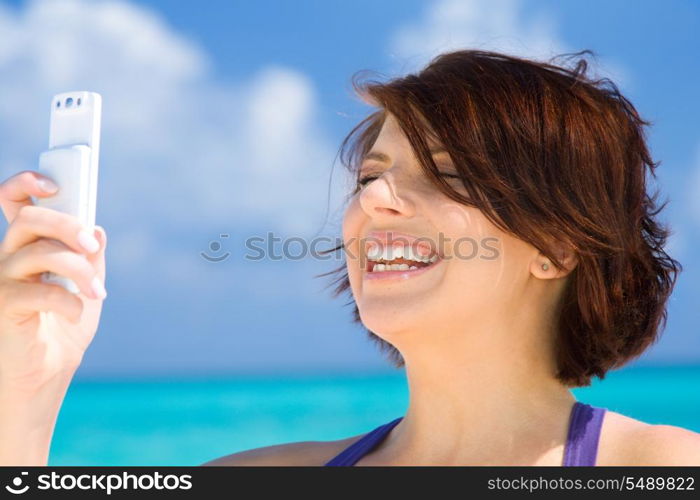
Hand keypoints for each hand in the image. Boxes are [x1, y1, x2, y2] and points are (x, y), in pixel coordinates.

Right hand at [0, 171, 106, 394]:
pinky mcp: (3, 307)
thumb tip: (97, 230)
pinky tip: (76, 312)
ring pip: (39, 252)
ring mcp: (2, 282)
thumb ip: (91, 260)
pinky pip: (38, 290)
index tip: (52, 182)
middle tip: (90, 244)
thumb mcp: (87, 291)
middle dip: (67, 224)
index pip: (15, 206)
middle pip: (29, 219)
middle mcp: (7, 259)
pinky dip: (67, 299)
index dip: (25, 185)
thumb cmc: (62, 334)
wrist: (44, 382)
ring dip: (79, 269)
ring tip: (97, 292)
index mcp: (27, 250)